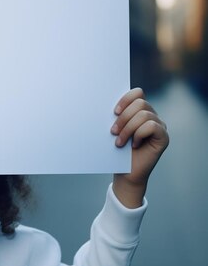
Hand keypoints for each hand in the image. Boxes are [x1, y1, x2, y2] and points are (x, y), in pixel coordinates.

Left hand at [110, 88, 168, 207]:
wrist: (124, 173)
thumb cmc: (116, 151)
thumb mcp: (113, 129)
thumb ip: (115, 116)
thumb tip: (102, 101)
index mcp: (139, 110)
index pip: (138, 92)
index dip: (125, 99)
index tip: (114, 112)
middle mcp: (152, 116)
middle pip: (140, 103)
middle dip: (124, 117)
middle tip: (113, 131)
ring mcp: (159, 126)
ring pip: (144, 115)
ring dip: (128, 128)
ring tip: (119, 141)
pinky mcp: (164, 137)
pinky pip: (152, 126)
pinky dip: (139, 134)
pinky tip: (134, 145)